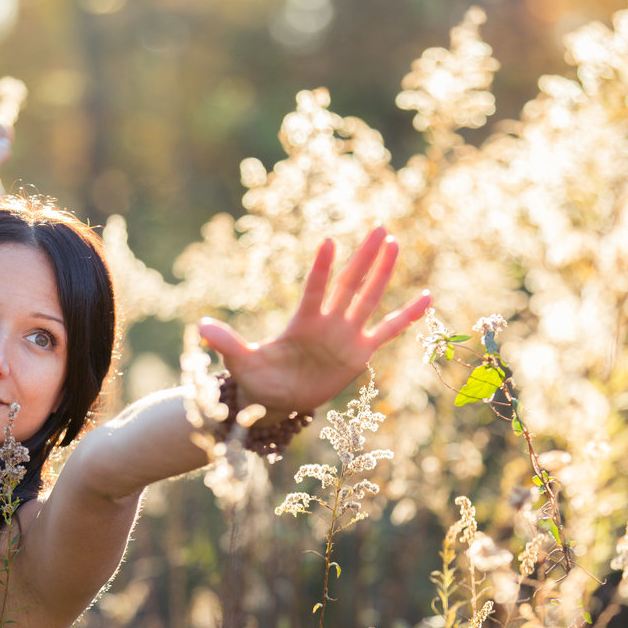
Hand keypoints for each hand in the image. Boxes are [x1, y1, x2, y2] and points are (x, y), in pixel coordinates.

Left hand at [198, 227, 431, 416]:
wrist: (275, 400)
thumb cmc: (256, 378)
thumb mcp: (240, 362)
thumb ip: (227, 343)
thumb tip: (200, 326)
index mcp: (301, 321)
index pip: (315, 289)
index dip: (322, 268)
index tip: (329, 241)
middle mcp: (327, 322)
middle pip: (349, 284)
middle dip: (364, 257)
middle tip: (380, 227)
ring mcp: (346, 335)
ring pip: (368, 299)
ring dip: (382, 274)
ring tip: (395, 244)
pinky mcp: (360, 353)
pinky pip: (388, 331)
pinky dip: (407, 316)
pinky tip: (426, 297)